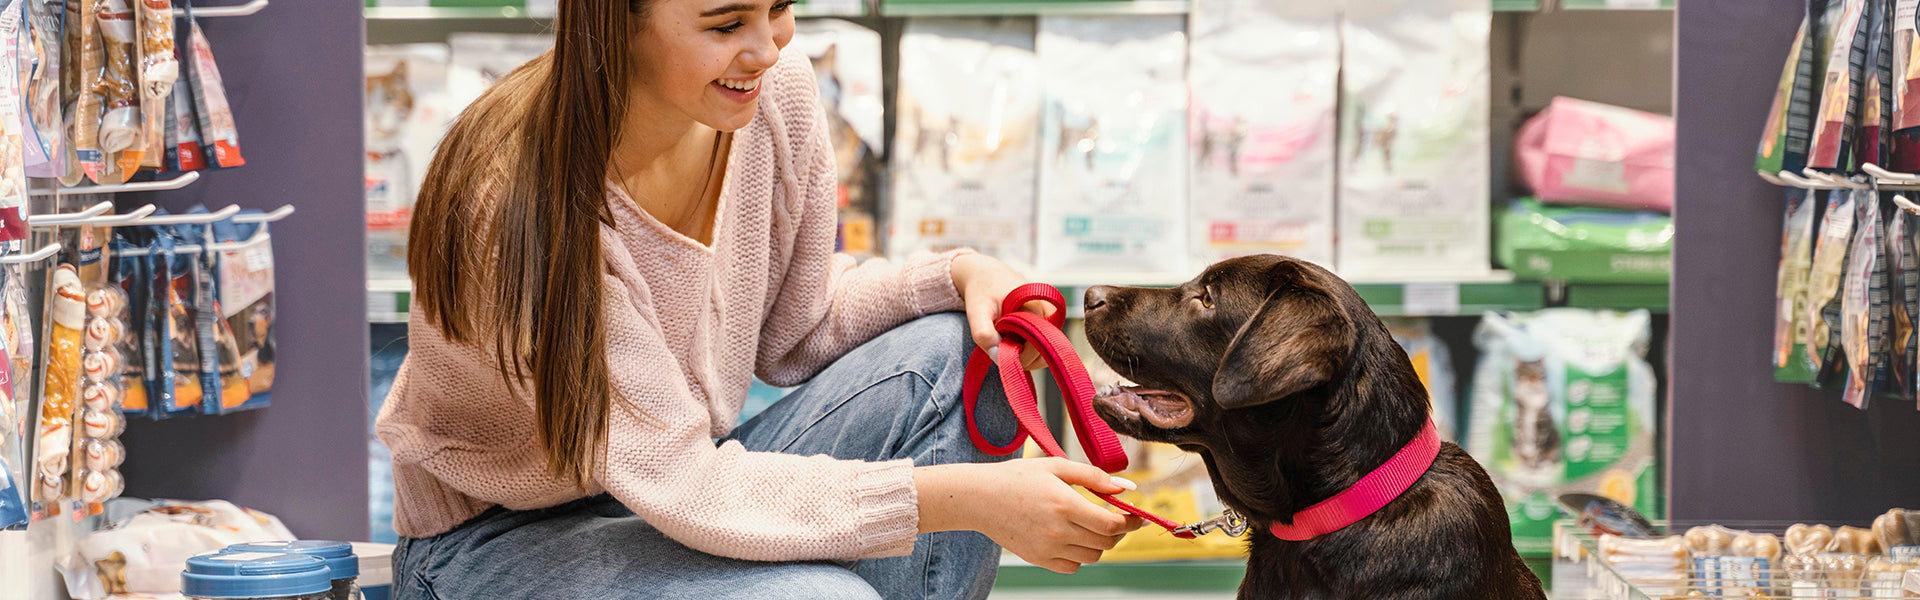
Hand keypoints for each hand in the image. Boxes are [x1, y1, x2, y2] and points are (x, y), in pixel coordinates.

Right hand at [915, 458, 1146, 572]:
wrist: (979, 498)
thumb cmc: (1017, 477)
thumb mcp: (1057, 466)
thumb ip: (1095, 476)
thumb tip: (1127, 487)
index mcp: (1066, 504)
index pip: (1113, 524)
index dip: (1131, 521)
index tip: (1136, 515)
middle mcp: (1059, 531)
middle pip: (1107, 543)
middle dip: (1119, 531)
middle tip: (1118, 517)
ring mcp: (1048, 549)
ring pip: (1093, 556)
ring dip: (1101, 543)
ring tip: (1093, 525)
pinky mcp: (1039, 559)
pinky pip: (1073, 566)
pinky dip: (1080, 555)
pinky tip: (1074, 537)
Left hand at [949, 253, 1052, 369]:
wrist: (987, 274)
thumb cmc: (982, 291)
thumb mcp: (976, 311)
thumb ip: (984, 335)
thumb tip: (998, 357)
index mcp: (1038, 307)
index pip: (1038, 347)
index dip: (1018, 356)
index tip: (999, 351)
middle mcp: (1050, 314)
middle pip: (1043, 354)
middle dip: (1020, 357)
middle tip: (999, 344)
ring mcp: (1050, 319)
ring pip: (1043, 354)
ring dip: (1022, 355)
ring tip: (1004, 339)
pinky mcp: (1046, 324)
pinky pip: (1040, 348)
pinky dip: (1025, 350)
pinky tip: (1010, 339)